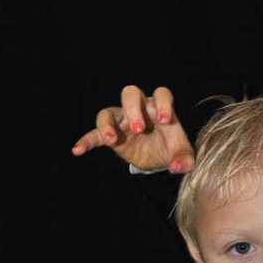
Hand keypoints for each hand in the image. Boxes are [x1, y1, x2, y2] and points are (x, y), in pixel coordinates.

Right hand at [71, 85, 194, 173]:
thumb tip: (176, 168)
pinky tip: (78, 150)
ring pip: (109, 111)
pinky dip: (86, 140)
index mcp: (160, 108)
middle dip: (133, 109)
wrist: (158, 158)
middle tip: (138, 129)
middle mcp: (139, 108)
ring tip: (110, 140)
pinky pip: (94, 134)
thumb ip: (184, 160)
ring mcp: (122, 120)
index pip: (161, 95)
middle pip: (131, 94)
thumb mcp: (182, 155)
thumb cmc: (171, 148)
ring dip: (108, 124)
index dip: (163, 104)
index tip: (165, 120)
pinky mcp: (110, 134)